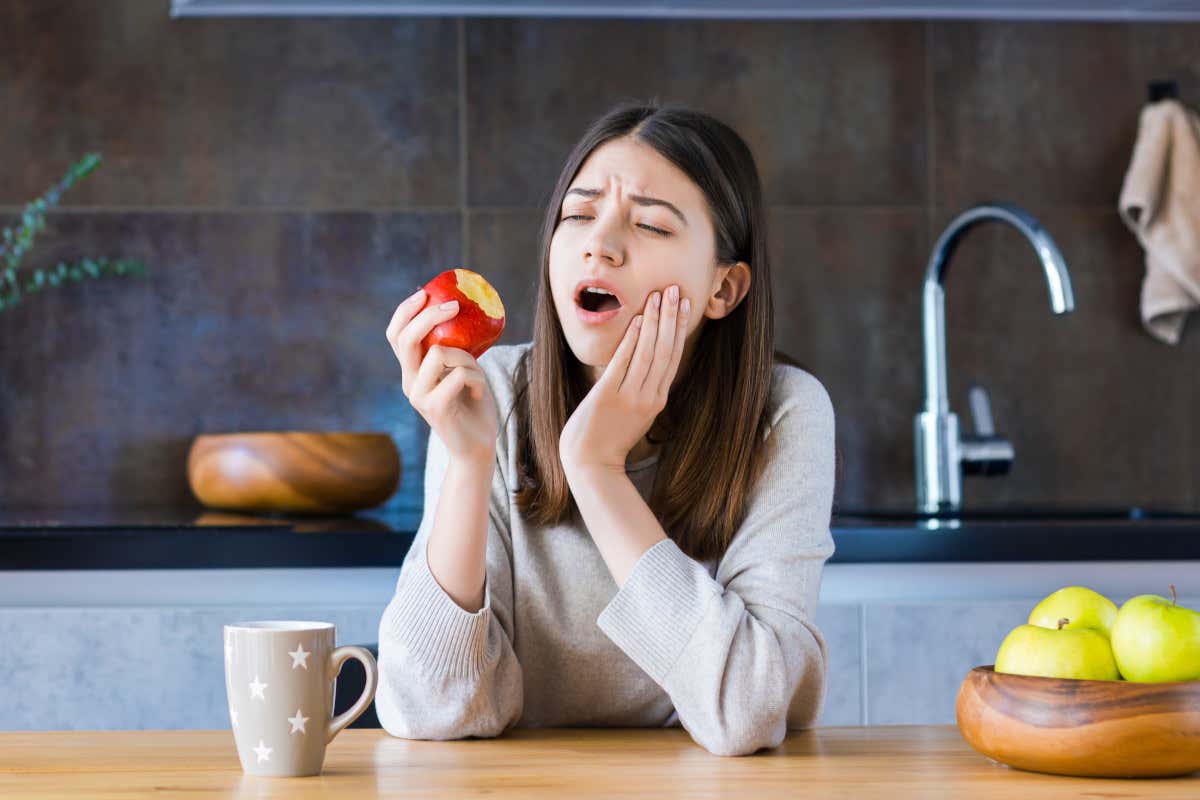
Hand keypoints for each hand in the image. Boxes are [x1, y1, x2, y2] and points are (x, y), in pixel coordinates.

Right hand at [386, 288, 498, 465]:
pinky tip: (478, 393)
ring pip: (439, 353)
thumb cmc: (473, 406)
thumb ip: (455, 350)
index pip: (396, 335)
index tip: (424, 292)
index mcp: (411, 371)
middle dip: (430, 316)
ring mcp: (418, 396)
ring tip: (476, 375)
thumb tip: (461, 312)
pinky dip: (476, 378)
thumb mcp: (463, 370)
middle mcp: (409, 382)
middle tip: (454, 305)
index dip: (405, 311)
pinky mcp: (434, 407)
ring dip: (467, 358)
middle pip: (406, 339)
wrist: (476, 447)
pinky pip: (458, 374)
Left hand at [559, 284, 690, 472]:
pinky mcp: (609, 395)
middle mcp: (649, 396)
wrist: (591, 463)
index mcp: (657, 400)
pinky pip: (624, 361)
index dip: (679, 329)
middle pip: (665, 350)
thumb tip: (643, 362)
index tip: (685, 305)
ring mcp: (630, 396)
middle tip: (677, 290)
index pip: (673, 357)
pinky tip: (638, 318)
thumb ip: (642, 390)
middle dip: (672, 317)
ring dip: (655, 321)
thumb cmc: (609, 437)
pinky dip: (633, 338)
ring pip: (649, 352)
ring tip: (660, 296)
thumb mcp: (635, 414)